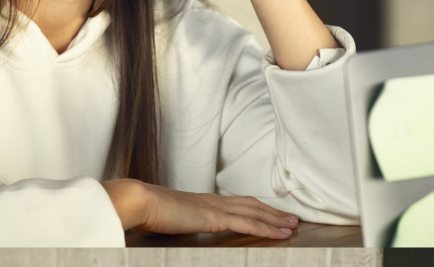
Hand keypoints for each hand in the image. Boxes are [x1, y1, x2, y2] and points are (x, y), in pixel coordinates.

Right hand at [102, 179, 297, 238]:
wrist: (141, 201)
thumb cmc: (149, 211)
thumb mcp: (170, 218)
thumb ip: (181, 221)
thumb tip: (181, 225)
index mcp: (203, 201)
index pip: (237, 203)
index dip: (256, 208)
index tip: (270, 213)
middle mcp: (213, 200)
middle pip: (251, 204)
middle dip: (272, 211)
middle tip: (292, 217)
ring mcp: (216, 207)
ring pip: (255, 212)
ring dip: (275, 219)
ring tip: (292, 225)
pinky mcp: (215, 217)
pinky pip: (247, 223)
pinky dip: (266, 227)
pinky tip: (279, 233)